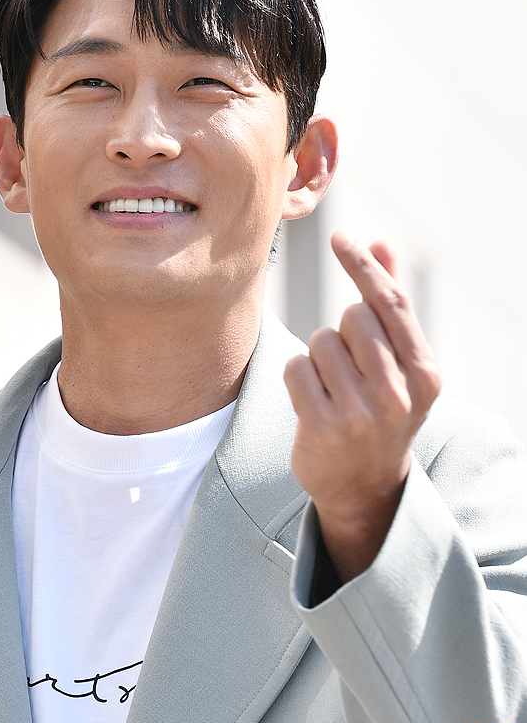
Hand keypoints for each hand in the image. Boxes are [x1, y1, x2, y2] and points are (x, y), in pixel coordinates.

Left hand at [284, 232, 440, 582]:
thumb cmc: (380, 409)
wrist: (365, 486)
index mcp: (425, 373)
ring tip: (333, 390)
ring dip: (318, 358)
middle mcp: (399, 393)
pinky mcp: (323, 428)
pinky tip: (312, 402)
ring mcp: (362, 414)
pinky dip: (297, 377)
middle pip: (351, 317)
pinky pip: (295, 368)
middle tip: (349, 369)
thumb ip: (390, 304)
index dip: (362, 266)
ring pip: (320, 341)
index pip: (390, 303)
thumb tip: (381, 242)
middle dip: (341, 331)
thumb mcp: (399, 363)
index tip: (339, 237)